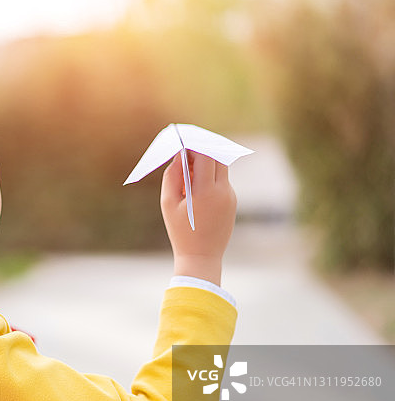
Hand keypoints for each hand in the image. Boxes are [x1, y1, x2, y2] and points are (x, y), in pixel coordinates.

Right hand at [160, 151, 236, 285]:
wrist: (201, 257)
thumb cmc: (180, 231)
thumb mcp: (168, 204)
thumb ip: (172, 177)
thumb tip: (178, 157)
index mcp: (206, 191)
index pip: (205, 155)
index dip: (194, 145)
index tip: (183, 143)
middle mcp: (223, 190)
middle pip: (217, 157)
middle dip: (202, 152)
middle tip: (186, 153)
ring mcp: (230, 196)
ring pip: (221, 168)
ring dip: (206, 165)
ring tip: (188, 175)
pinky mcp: (232, 201)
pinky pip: (222, 181)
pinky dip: (210, 178)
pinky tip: (195, 190)